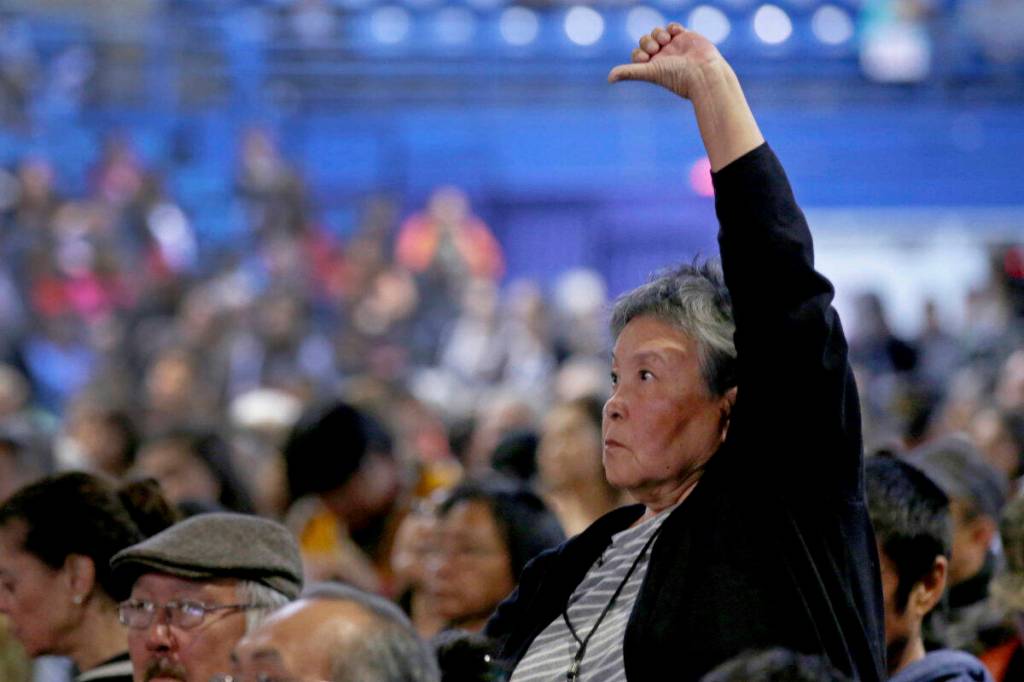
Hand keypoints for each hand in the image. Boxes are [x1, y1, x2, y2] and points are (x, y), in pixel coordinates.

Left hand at [608, 23, 727, 100]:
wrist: (703, 72)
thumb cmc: (676, 75)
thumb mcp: (650, 72)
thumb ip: (629, 72)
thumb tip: (609, 78)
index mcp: (653, 67)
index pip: (638, 54)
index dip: (639, 52)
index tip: (646, 58)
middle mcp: (662, 57)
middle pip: (646, 41)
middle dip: (648, 41)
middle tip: (657, 49)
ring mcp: (674, 47)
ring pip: (657, 32)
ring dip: (658, 34)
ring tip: (666, 41)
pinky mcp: (686, 38)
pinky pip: (672, 27)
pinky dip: (672, 28)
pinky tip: (676, 34)